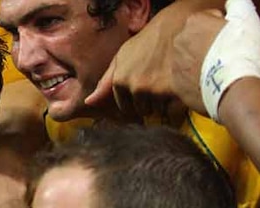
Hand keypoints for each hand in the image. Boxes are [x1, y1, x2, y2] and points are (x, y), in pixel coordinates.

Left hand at [83, 0, 216, 116]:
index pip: (125, 107)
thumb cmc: (153, 38)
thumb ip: (106, 81)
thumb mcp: (124, 55)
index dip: (136, 101)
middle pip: (142, 110)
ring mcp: (156, 91)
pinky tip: (181, 95)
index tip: (145, 93)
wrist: (184, 25)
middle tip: (161, 84)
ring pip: (158, 112)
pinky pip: (174, 116)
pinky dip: (178, 111)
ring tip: (172, 84)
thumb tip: (89, 103)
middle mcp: (135, 87)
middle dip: (150, 103)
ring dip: (165, 105)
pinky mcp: (176, 94)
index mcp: (121, 80)